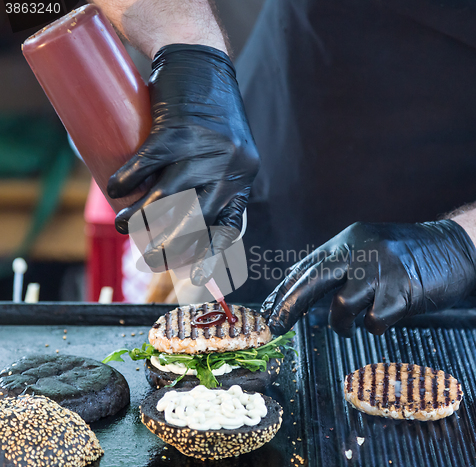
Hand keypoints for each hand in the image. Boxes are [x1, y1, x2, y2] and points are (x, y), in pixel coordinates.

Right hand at [107, 44, 258, 283]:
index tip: (194, 278)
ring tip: (124, 225)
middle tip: (145, 257)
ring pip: (170, 198)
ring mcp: (207, 148)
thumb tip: (174, 226)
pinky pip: (150, 164)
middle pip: (195, 220)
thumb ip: (206, 185)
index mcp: (241, 180)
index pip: (229, 228)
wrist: (201, 60)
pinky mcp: (180, 128)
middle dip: (167, 246)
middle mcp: (230, 168)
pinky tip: (115, 189)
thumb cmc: (206, 116)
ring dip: (140, 219)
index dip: (209, 256)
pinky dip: (127, 180)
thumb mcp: (221, 154)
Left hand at [261, 220, 475, 336]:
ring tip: (348, 327)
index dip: (283, 290)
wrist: (453, 247)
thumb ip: (338, 267)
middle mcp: (360, 251)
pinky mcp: (402, 290)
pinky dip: (372, 326)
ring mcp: (381, 270)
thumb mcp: (365, 249)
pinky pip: (374, 320)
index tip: (267, 310)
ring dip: (341, 324)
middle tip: (275, 327)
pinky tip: (381, 319)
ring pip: (342, 304)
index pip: (305, 267)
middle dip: (289, 305)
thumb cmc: (404, 255)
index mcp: (347, 241)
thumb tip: (301, 293)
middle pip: (313, 280)